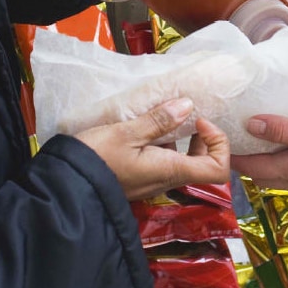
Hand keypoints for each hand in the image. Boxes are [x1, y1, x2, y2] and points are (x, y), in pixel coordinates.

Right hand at [75, 98, 229, 200]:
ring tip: (169, 114)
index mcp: (170, 170)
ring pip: (185, 161)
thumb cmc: (97, 158)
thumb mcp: (127, 132)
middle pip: (204, 163)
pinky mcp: (142, 175)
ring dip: (185, 138)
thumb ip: (159, 120)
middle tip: (189, 115)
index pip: (218, 168)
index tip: (201, 121)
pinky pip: (166, 160)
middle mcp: (167, 179)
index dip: (218, 143)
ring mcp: (154, 179)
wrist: (68, 182)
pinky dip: (168, 141)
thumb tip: (187, 105)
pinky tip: (151, 124)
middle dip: (205, 138)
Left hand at [230, 114, 287, 208]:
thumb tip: (250, 124)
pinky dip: (276, 155)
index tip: (214, 133)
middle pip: (256, 169)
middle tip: (228, 130)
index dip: (228, 151)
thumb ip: (285, 130)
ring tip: (251, 131)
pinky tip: (283, 139)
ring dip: (258, 154)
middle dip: (239, 154)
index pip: (247, 164)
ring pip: (271, 169)